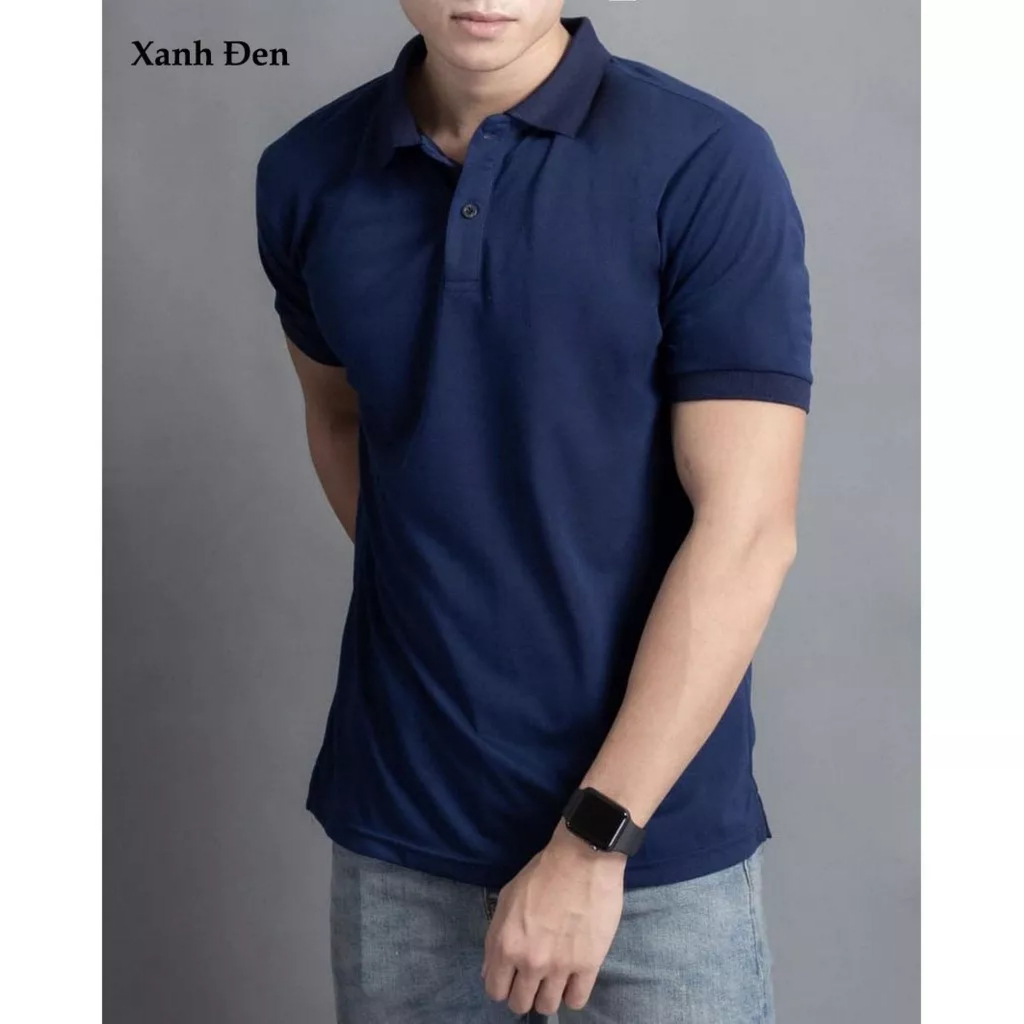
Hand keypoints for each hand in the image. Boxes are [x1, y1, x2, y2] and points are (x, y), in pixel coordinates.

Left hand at [480, 822, 625, 1015]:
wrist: (583, 858)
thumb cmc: (542, 873)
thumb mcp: (506, 898)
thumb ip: (495, 938)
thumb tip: (490, 971)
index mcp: (506, 944)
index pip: (495, 990)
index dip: (501, 984)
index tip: (510, 976)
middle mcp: (530, 962)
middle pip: (520, 1004)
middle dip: (522, 993)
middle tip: (532, 976)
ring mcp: (560, 966)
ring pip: (547, 1006)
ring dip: (547, 995)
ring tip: (553, 978)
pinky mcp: (589, 965)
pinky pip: (576, 1001)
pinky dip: (572, 994)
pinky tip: (572, 980)